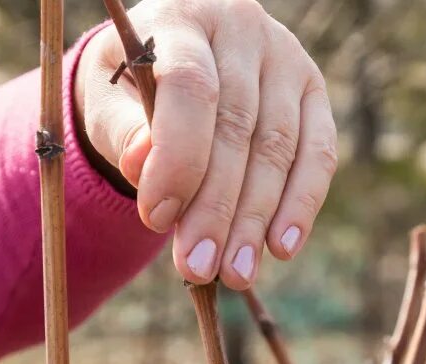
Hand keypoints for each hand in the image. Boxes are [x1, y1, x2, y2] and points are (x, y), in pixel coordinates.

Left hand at [74, 0, 337, 290]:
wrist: (167, 62)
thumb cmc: (128, 89)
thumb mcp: (108, 104)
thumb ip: (123, 134)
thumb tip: (144, 166)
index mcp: (183, 17)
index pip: (189, 86)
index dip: (177, 158)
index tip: (156, 220)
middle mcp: (243, 27)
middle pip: (236, 127)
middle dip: (217, 207)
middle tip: (198, 268)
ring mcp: (286, 57)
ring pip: (277, 148)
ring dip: (257, 219)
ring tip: (235, 275)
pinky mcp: (314, 91)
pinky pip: (317, 152)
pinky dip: (302, 204)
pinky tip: (282, 247)